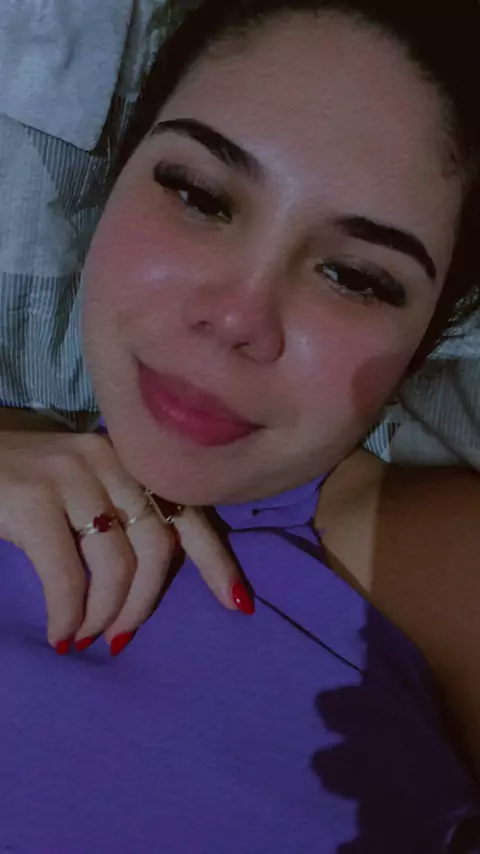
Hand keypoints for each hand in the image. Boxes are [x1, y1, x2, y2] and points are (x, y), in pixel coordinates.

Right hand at [0, 430, 252, 653]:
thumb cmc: (20, 479)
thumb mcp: (82, 486)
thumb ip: (121, 513)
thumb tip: (151, 578)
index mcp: (127, 458)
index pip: (189, 508)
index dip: (216, 560)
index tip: (237, 603)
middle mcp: (108, 459)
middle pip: (158, 544)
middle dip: (146, 602)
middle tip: (120, 636)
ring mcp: (69, 476)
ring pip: (118, 563)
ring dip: (106, 613)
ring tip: (87, 635)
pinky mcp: (31, 501)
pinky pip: (68, 575)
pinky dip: (69, 614)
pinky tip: (62, 634)